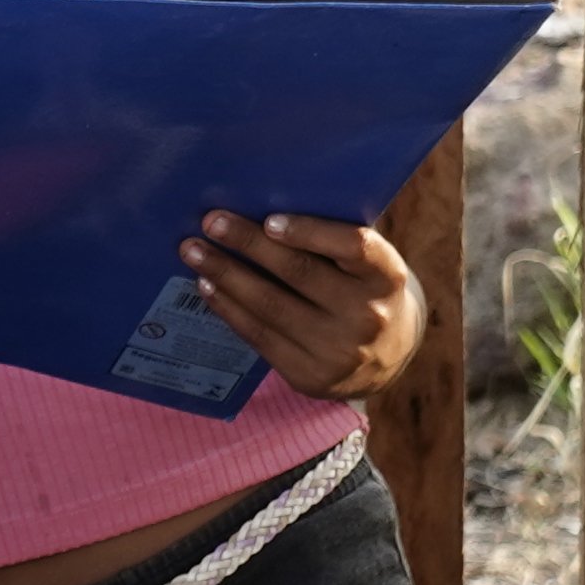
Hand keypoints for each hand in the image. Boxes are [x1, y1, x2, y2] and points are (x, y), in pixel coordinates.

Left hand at [181, 207, 423, 402]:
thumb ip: (332, 240)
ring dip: (225, 275)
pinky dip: (229, 309)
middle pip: (299, 273)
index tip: (269, 219)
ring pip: (271, 306)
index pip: (353, 246)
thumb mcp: (368, 264)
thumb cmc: (364, 288)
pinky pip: (260, 337)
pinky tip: (208, 288)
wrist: (390, 355)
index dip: (310, 232)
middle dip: (248, 244)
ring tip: (194, 252)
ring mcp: (339, 351)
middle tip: (211, 222)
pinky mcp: (310, 376)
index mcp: (387, 276)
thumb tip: (258, 208)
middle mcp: (368, 315)